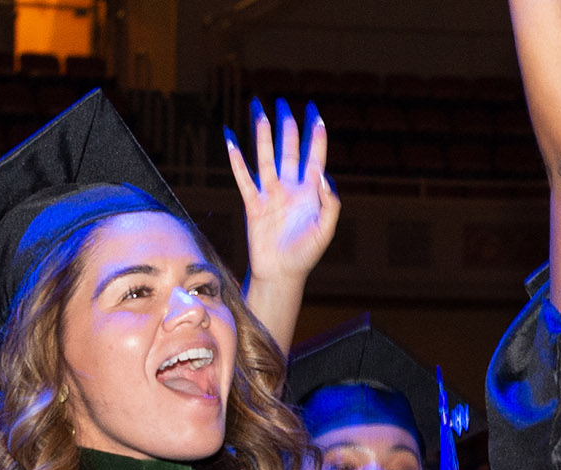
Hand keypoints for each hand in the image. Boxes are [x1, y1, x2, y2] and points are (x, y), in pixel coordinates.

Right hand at [228, 99, 339, 285]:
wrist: (282, 274)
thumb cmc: (306, 255)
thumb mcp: (326, 230)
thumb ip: (330, 203)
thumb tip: (324, 175)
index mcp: (310, 192)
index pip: (314, 157)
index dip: (316, 136)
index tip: (315, 113)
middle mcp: (290, 188)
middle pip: (288, 149)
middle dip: (287, 126)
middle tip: (283, 103)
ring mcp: (270, 194)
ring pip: (265, 157)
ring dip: (262, 135)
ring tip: (258, 111)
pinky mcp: (253, 203)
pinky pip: (243, 177)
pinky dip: (236, 159)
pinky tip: (230, 140)